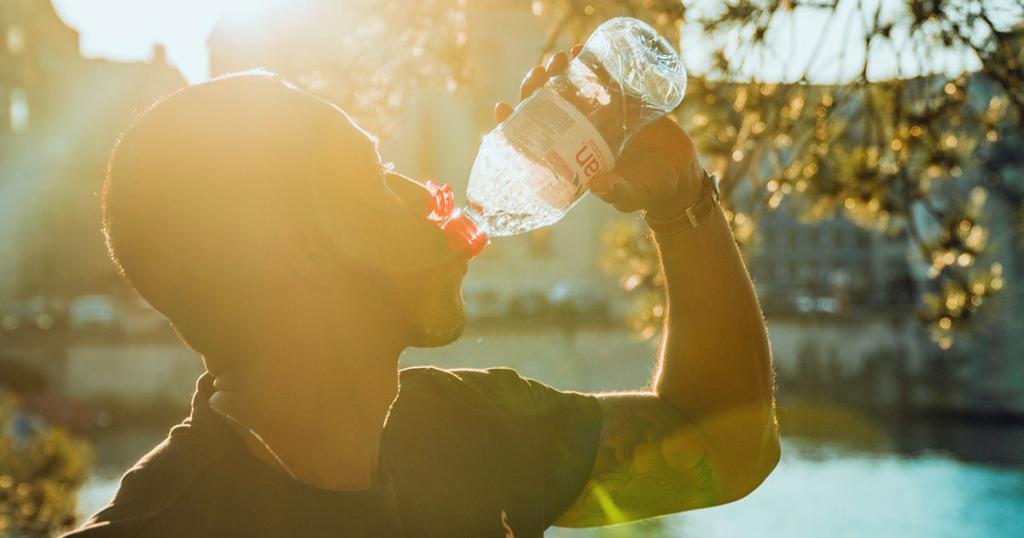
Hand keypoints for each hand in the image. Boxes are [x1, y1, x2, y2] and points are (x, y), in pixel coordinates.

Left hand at [495, 46, 701, 217]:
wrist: (679, 176)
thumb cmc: (648, 191)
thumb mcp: (631, 194)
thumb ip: (616, 191)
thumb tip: (598, 184)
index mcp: (571, 157)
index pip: (533, 139)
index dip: (513, 124)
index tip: (502, 107)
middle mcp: (579, 134)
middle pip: (547, 107)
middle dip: (536, 88)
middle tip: (539, 73)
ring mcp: (599, 116)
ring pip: (570, 89)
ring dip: (560, 71)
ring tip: (560, 57)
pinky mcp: (621, 103)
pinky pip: (600, 79)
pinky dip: (590, 64)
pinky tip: (583, 51)